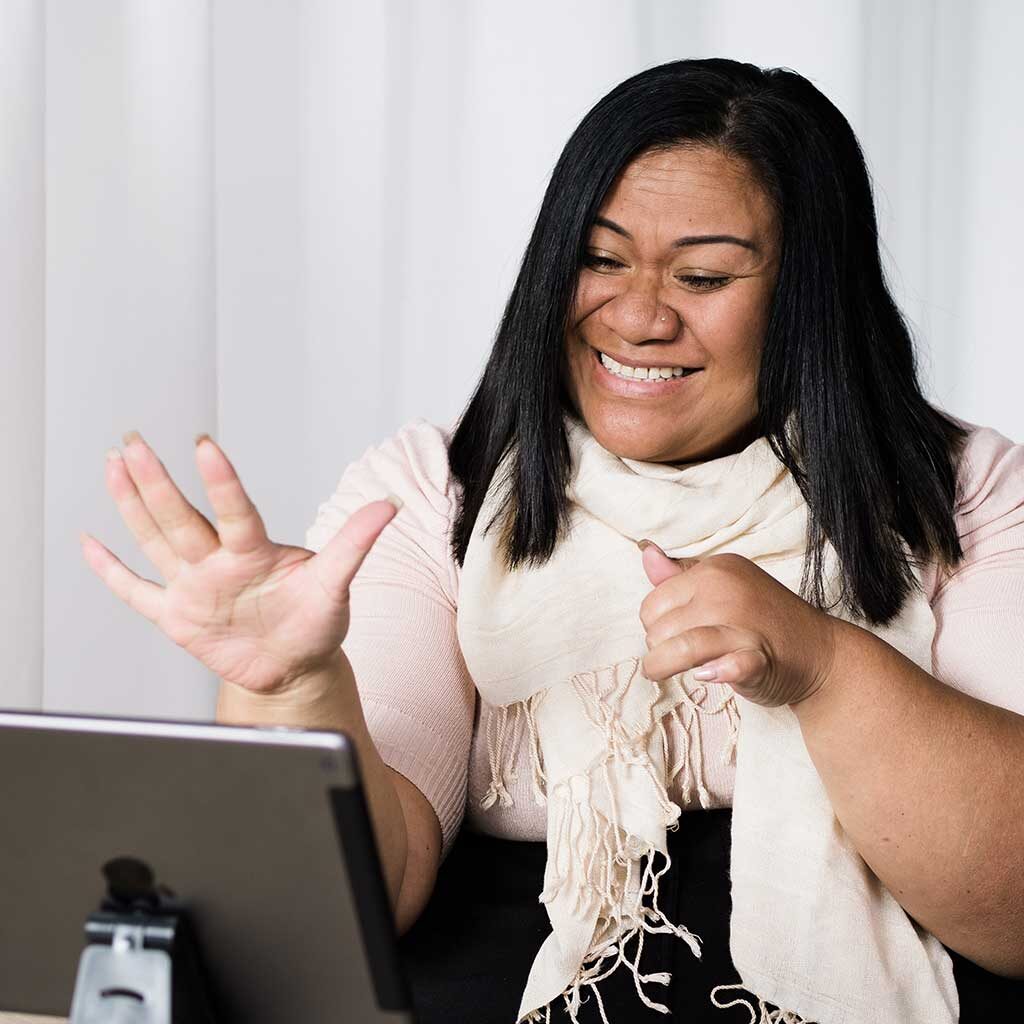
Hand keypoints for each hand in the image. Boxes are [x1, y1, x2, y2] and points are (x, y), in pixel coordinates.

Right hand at [79, 430, 398, 695]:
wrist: (294, 665)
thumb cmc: (315, 621)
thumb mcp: (337, 584)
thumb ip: (355, 544)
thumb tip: (390, 505)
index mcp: (254, 552)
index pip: (236, 512)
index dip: (221, 483)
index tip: (204, 445)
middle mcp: (218, 562)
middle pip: (181, 519)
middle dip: (156, 483)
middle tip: (134, 441)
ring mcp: (194, 586)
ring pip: (156, 541)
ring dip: (132, 506)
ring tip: (114, 463)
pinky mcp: (177, 616)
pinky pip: (137, 592)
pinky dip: (112, 572)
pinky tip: (90, 543)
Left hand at [637, 541, 836, 707]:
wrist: (820, 653)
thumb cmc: (761, 621)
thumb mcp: (721, 589)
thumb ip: (680, 578)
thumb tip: (647, 554)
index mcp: (715, 569)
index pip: (654, 603)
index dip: (656, 625)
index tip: (672, 635)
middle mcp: (727, 591)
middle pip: (659, 628)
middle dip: (659, 648)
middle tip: (676, 655)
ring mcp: (745, 624)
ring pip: (681, 647)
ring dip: (663, 666)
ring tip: (662, 673)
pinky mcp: (759, 658)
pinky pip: (730, 665)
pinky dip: (716, 672)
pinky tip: (708, 675)